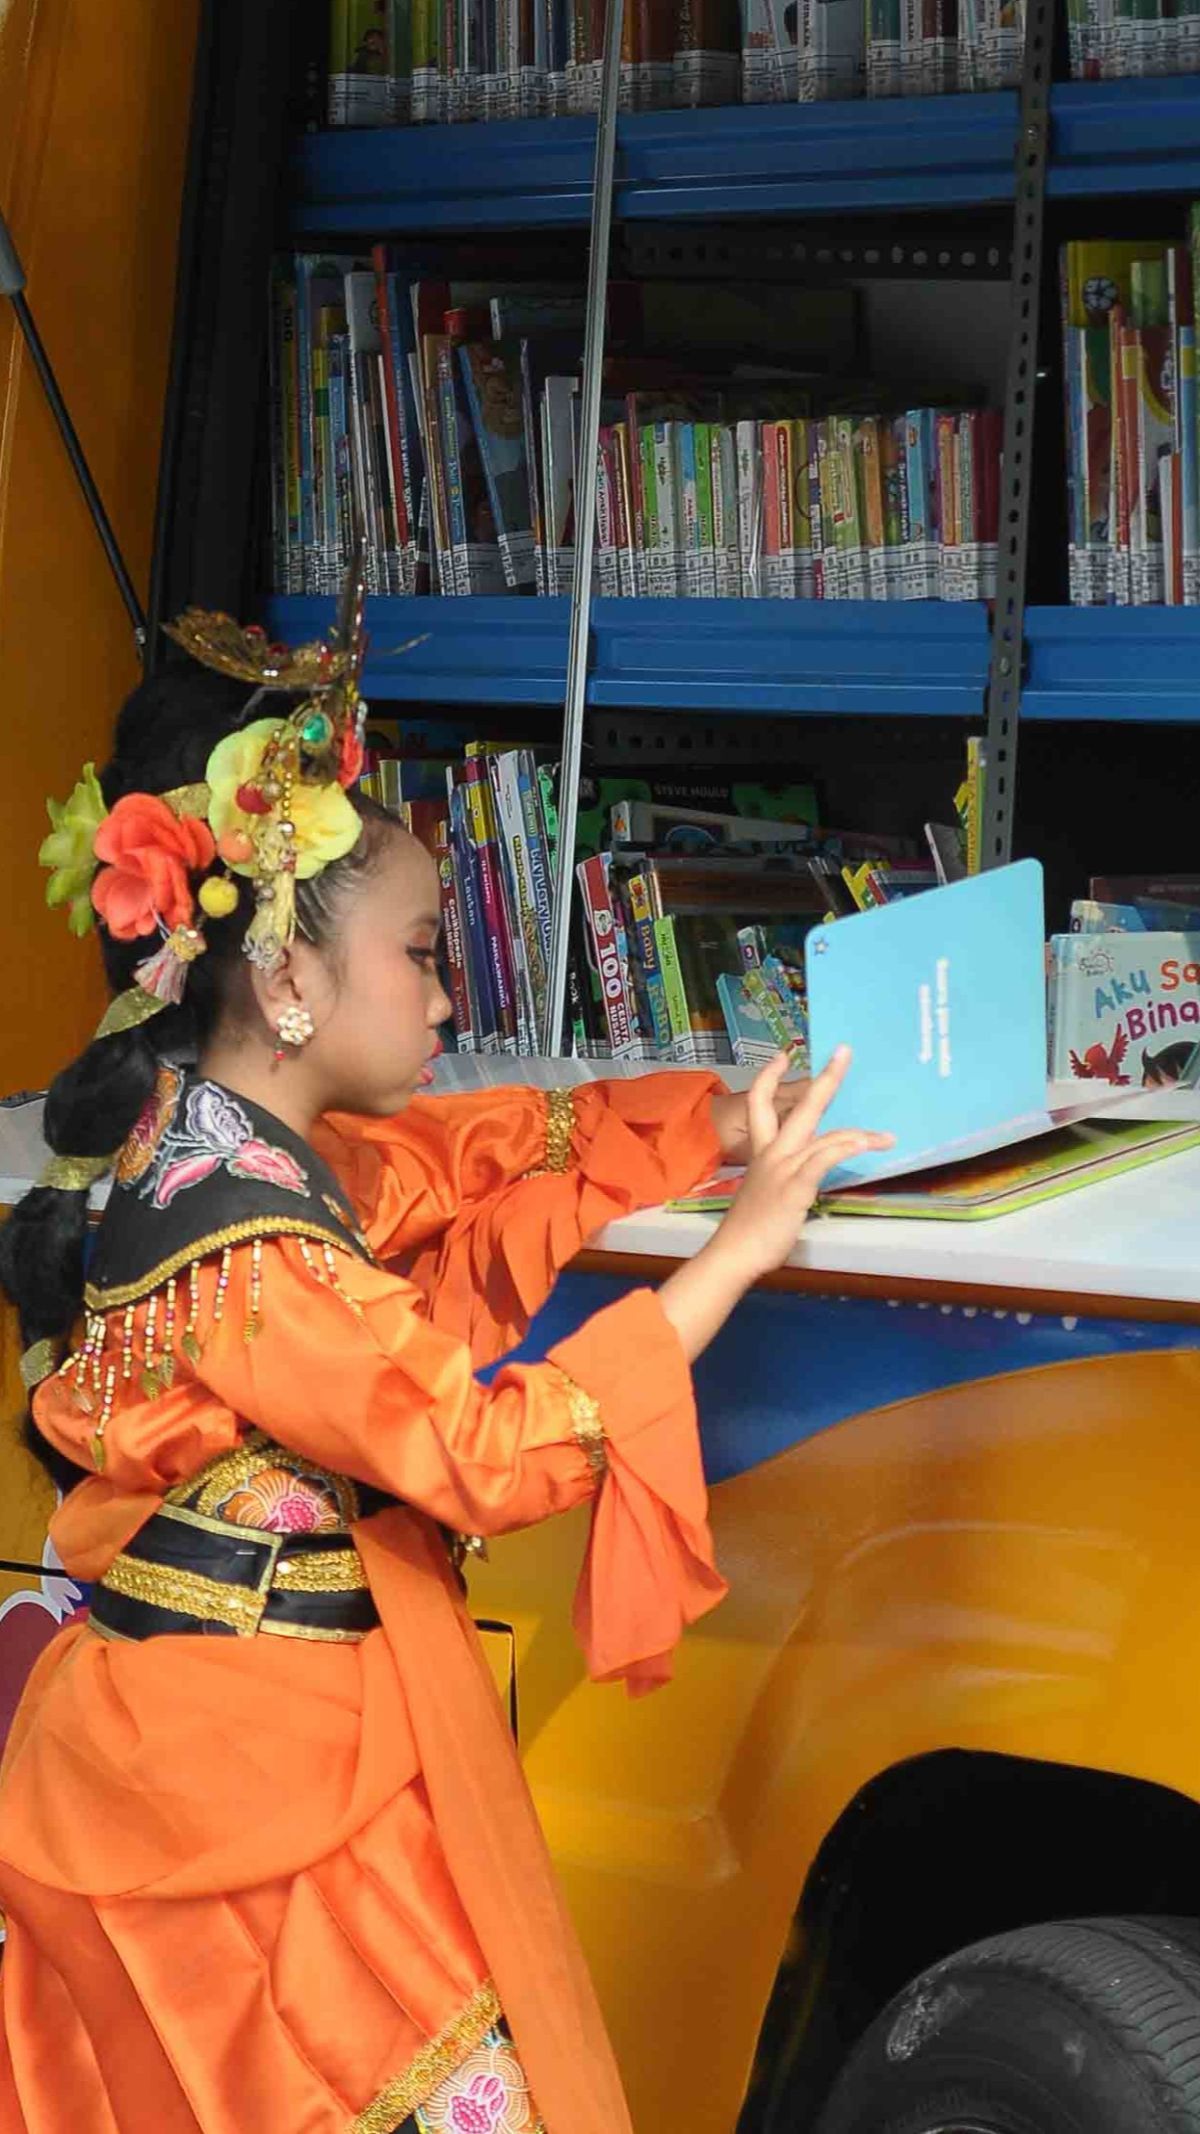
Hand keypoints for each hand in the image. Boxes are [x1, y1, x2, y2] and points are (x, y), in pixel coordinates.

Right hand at [711, 1048, 893, 1282]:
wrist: (734, 1251)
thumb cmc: (749, 1227)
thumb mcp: (763, 1189)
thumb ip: (782, 1174)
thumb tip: (804, 1168)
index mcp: (763, 1151)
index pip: (760, 1104)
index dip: (769, 1077)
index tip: (784, 1055)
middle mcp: (774, 1153)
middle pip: (801, 1105)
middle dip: (826, 1078)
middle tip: (844, 1051)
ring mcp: (784, 1168)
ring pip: (824, 1136)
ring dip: (859, 1134)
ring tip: (887, 1137)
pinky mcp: (795, 1187)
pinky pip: (822, 1160)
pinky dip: (845, 1148)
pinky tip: (865, 1143)